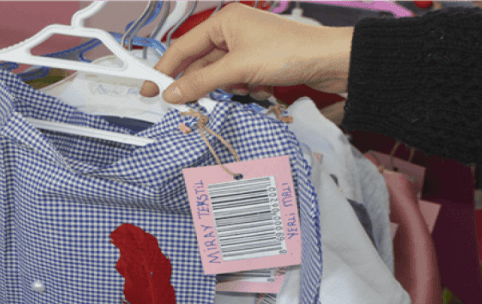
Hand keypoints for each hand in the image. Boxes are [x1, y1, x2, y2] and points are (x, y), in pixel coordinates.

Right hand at [140, 3, 352, 103]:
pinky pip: (239, 81)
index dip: (165, 70)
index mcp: (224, 21)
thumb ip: (201, 82)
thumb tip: (173, 93)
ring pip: (221, 75)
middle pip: (202, 64)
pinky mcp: (261, 63)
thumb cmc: (289, 52)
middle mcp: (234, 31)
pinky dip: (244, 89)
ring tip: (246, 88)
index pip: (183, 48)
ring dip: (228, 88)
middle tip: (188, 104)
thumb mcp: (237, 69)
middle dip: (202, 84)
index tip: (151, 90)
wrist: (331, 61)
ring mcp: (248, 47)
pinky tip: (260, 88)